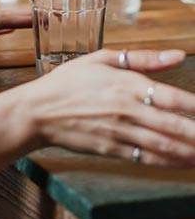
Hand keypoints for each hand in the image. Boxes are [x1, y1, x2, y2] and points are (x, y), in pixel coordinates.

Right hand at [23, 48, 194, 166]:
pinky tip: (185, 163)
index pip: (171, 97)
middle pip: (173, 126)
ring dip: (189, 152)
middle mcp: (126, 110)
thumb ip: (142, 58)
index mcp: (126, 84)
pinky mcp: (113, 150)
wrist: (39, 111)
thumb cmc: (68, 81)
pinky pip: (147, 158)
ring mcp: (120, 133)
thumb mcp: (101, 59)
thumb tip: (177, 55)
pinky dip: (170, 162)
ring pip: (164, 146)